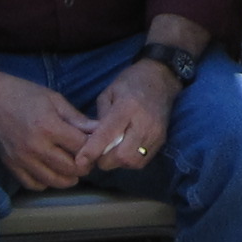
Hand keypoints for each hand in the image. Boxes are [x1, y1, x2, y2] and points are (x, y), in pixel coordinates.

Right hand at [0, 74, 103, 192]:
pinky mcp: (10, 165)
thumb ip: (77, 118)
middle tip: (87, 158)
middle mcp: (35, 147)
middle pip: (71, 168)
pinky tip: (52, 171)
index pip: (82, 147)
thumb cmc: (22, 93)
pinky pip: (33, 184)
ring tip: (73, 168)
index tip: (96, 145)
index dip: (94, 147)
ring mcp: (21, 159)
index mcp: (49, 127)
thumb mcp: (54, 99)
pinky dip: (46, 182)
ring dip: (69, 178)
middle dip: (85, 165)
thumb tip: (100, 130)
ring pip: (54, 181)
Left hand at [83, 57, 182, 171]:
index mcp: (127, 107)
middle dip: (106, 160)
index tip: (79, 162)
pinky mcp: (161, 140)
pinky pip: (143, 161)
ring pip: (133, 162)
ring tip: (111, 152)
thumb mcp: (108, 94)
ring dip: (118, 162)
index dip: (92, 151)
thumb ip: (99, 118)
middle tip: (97, 153)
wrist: (161, 79)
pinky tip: (124, 150)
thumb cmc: (130, 82)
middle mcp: (144, 123)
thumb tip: (91, 142)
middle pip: (122, 156)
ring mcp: (155, 133)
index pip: (107, 134)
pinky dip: (129, 161)